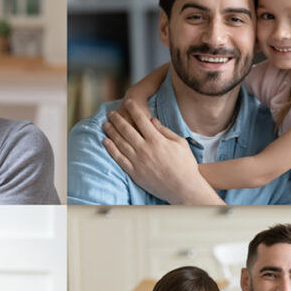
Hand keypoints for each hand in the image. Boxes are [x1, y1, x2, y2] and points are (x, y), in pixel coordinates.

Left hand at [102, 100, 217, 203]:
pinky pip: (118, 158)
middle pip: (127, 130)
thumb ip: (165, 131)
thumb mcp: (180, 143)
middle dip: (118, 119)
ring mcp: (137, 161)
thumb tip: (152, 120)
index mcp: (157, 140)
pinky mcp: (134, 172)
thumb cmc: (185, 164)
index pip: (141, 120)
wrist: (182, 187)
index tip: (128, 102)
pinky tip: (105, 141)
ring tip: (105, 124)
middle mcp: (145, 149)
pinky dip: (110, 149)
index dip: (134, 109)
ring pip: (120, 143)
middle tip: (111, 113)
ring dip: (111, 132)